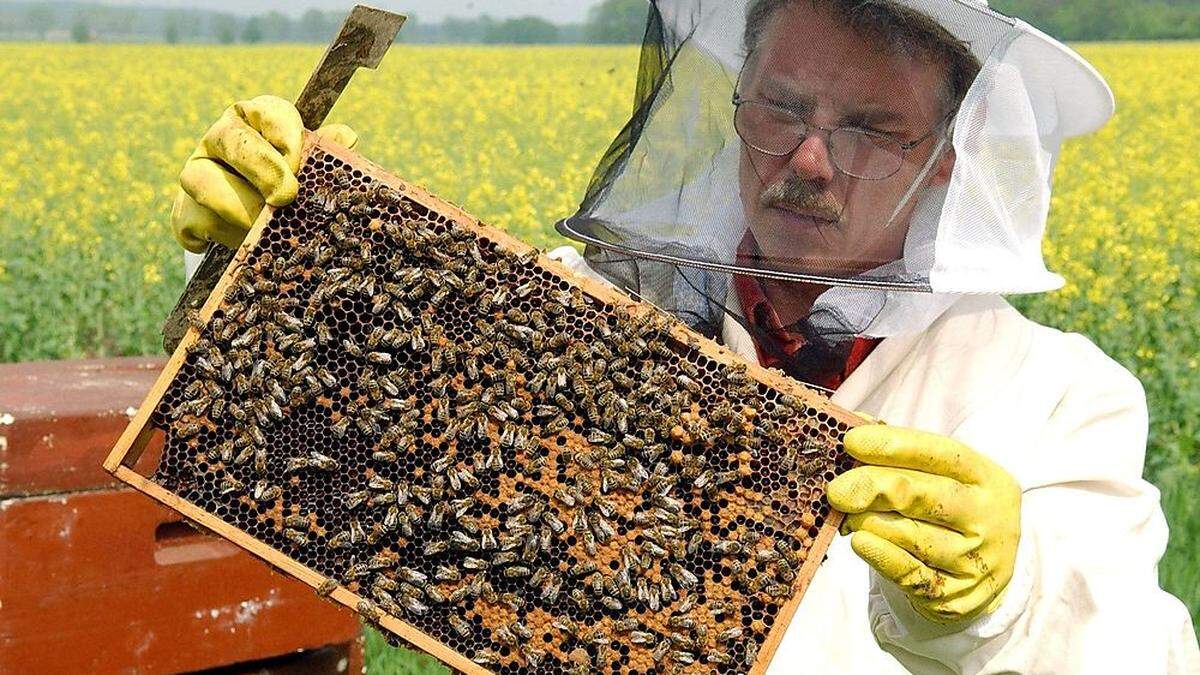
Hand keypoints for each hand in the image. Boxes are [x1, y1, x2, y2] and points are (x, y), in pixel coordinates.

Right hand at [170, 95, 358, 251]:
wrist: (247, 224)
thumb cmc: (286, 187)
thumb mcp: (309, 168)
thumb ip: (325, 153)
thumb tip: (345, 137)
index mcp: (255, 119)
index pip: (268, 110)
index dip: (285, 135)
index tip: (298, 163)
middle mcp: (220, 139)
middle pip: (232, 141)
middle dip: (262, 169)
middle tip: (286, 196)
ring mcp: (196, 173)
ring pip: (205, 183)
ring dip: (241, 209)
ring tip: (265, 228)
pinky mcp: (184, 212)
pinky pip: (197, 223)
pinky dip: (222, 237)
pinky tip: (244, 244)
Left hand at [826, 424, 1020, 624]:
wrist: (985, 574)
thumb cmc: (952, 512)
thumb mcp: (943, 477)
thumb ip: (903, 452)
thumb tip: (855, 423)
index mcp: (986, 478)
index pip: (938, 453)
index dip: (892, 445)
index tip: (851, 441)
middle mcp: (987, 517)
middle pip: (918, 493)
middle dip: (869, 486)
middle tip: (836, 488)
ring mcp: (975, 559)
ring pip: (908, 534)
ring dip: (867, 521)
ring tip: (849, 516)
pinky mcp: (955, 594)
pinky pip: (908, 572)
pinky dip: (879, 554)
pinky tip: (860, 541)